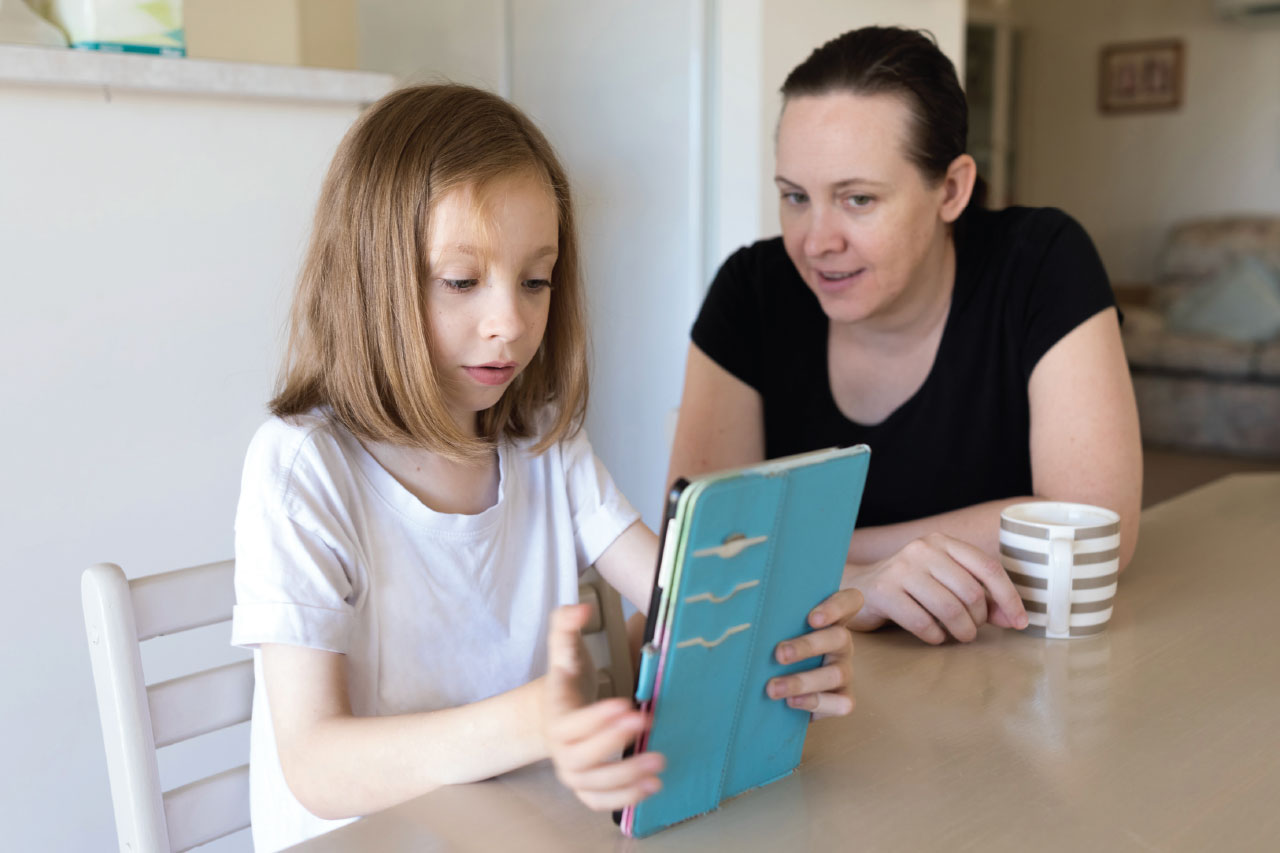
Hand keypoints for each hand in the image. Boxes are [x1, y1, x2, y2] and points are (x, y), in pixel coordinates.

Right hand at [542, 604, 664, 809]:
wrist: (555, 711)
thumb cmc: (568, 679)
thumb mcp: (565, 648)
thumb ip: (567, 625)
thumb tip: (579, 609)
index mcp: (556, 715)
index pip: (570, 724)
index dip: (595, 719)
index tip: (624, 704)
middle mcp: (561, 749)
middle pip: (580, 758)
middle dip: (613, 743)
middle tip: (645, 723)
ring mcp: (573, 771)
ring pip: (593, 784)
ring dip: (625, 777)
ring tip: (659, 762)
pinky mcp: (587, 786)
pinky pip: (599, 802)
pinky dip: (623, 800)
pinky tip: (653, 785)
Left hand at [766, 588, 862, 718]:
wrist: (783, 684)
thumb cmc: (777, 643)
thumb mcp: (778, 626)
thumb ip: (774, 617)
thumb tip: (743, 613)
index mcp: (832, 617)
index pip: (849, 601)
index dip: (836, 607)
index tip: (812, 618)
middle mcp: (841, 642)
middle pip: (839, 637)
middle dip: (807, 646)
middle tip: (779, 654)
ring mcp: (844, 669)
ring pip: (836, 673)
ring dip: (802, 681)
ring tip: (773, 688)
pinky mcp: (843, 697)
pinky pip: (841, 703)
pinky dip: (816, 702)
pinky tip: (791, 702)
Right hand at [844, 533, 1028, 643]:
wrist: (857, 589)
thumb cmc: (910, 588)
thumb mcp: (945, 583)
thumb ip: (980, 597)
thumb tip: (1014, 619)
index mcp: (942, 542)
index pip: (988, 568)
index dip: (1009, 599)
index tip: (1020, 623)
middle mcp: (922, 549)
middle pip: (972, 593)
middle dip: (979, 621)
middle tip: (972, 631)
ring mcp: (901, 569)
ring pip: (950, 609)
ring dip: (961, 632)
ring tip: (958, 637)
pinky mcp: (884, 592)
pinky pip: (923, 624)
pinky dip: (935, 637)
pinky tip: (932, 636)